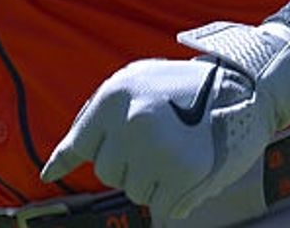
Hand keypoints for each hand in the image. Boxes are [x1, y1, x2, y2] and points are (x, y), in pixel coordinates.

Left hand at [41, 21, 289, 220]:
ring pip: (134, 191)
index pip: (80, 141)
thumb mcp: (136, 81)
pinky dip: (173, 200)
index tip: (48, 174)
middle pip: (107, 172)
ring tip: (174, 154)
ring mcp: (157, 149)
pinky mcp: (186, 174)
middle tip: (153, 147)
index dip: (64, 161)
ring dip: (151, 183)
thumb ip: (105, 114)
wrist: (241, 85)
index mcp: (114, 96)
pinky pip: (162, 207)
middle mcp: (130, 122)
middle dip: (126, 166)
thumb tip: (67, 155)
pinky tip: (188, 175)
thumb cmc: (183, 85)